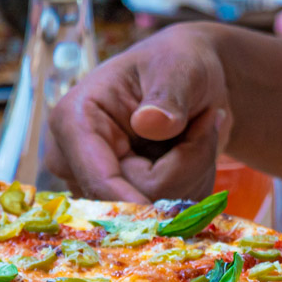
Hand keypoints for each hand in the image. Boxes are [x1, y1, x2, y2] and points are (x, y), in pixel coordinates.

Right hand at [46, 24, 232, 202]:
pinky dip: (190, 188)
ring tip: (198, 131)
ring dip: (192, 176)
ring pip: (153, 212)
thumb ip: (167, 94)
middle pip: (132, 202)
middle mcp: (74, 161)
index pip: (99, 181)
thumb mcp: (178, 67)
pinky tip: (190, 154)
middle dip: (182, 170)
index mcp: (74, 121)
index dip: (136, 203)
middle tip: (207, 123)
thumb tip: (151, 123)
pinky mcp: (119, 202)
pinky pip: (163, 217)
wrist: (190, 80)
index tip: (174, 213)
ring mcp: (94, 185)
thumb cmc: (176, 64)